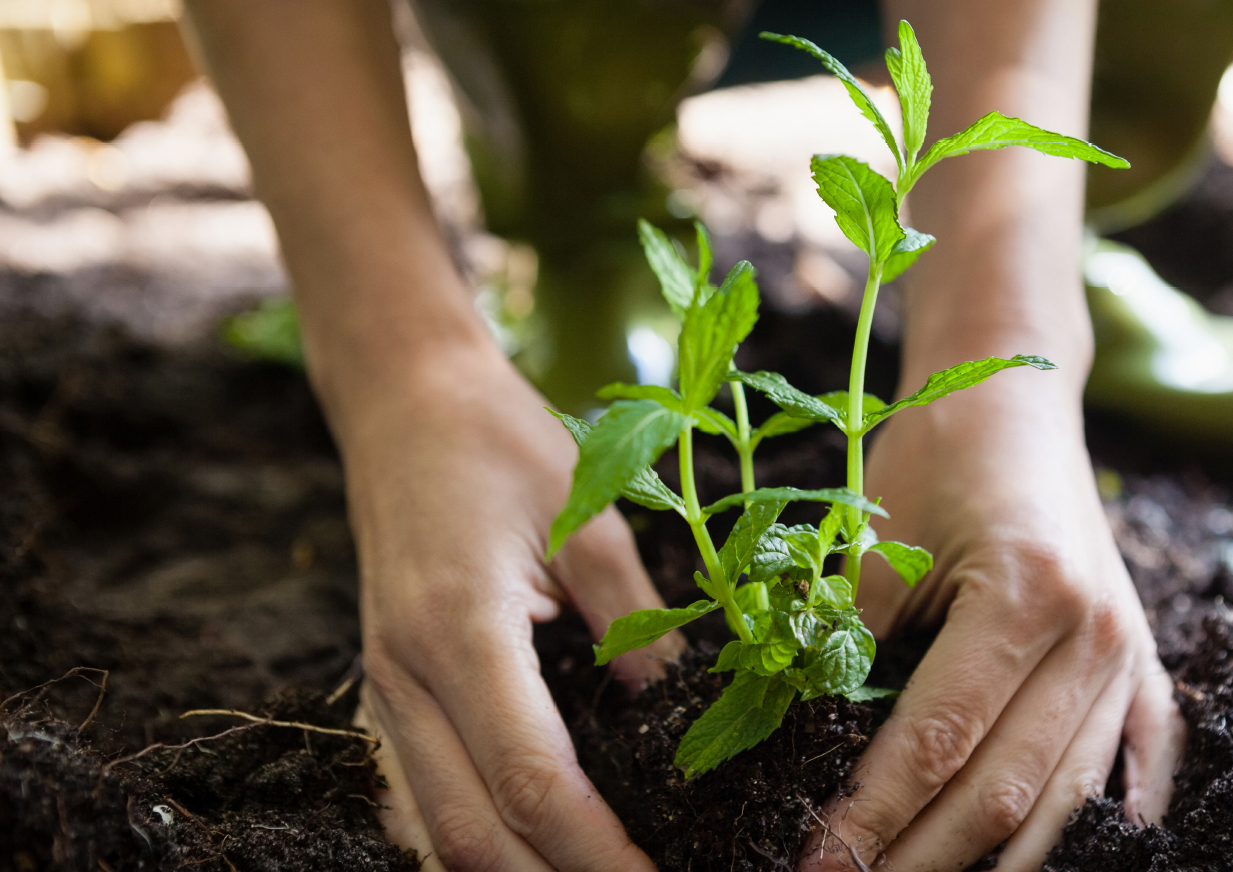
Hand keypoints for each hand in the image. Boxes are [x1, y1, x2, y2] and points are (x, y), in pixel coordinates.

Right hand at [340, 342, 676, 870]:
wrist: (403, 400)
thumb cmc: (499, 440)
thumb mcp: (591, 516)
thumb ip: (636, 624)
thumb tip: (675, 715)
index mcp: (460, 630)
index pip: (532, 781)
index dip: (599, 850)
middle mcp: (405, 678)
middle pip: (473, 835)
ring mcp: (384, 689)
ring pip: (437, 831)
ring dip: (514, 871)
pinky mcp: (386, 689)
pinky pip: (422, 795)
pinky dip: (477, 837)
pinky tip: (533, 846)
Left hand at [803, 375, 1183, 870]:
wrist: (1014, 397)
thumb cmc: (935, 452)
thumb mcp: (875, 539)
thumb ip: (844, 644)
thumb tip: (798, 749)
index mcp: (1025, 595)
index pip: (938, 740)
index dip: (872, 813)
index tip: (816, 860)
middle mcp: (1094, 636)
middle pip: (1005, 790)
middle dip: (922, 856)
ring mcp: (1128, 653)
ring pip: (1068, 797)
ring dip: (1000, 861)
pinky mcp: (1141, 660)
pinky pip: (1141, 759)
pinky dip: (1110, 818)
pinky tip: (1083, 858)